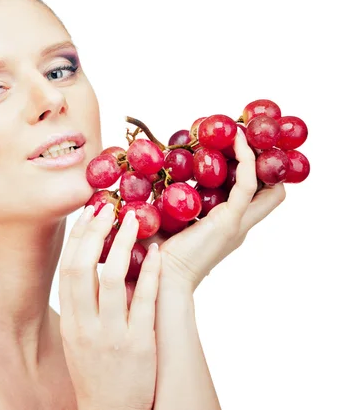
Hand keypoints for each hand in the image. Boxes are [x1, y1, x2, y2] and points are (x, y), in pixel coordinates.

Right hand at [59, 203, 161, 409]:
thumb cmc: (97, 371)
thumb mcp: (79, 338)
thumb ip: (83, 304)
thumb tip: (91, 266)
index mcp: (70, 322)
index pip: (67, 270)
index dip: (77, 239)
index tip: (88, 214)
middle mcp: (85, 326)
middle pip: (82, 268)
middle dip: (94, 233)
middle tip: (109, 208)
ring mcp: (112, 335)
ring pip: (112, 278)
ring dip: (123, 244)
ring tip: (135, 219)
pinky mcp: (139, 345)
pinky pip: (144, 301)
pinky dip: (151, 273)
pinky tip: (157, 253)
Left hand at [140, 127, 285, 292]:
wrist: (159, 281)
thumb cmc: (156, 256)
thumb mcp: (162, 221)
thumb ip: (161, 201)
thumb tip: (143, 177)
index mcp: (223, 226)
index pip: (251, 196)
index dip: (249, 171)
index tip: (231, 143)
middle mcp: (236, 224)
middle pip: (269, 192)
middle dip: (263, 164)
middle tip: (244, 136)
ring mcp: (237, 223)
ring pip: (267, 187)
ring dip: (257, 157)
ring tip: (241, 131)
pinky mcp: (230, 220)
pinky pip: (246, 183)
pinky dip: (245, 158)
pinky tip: (235, 139)